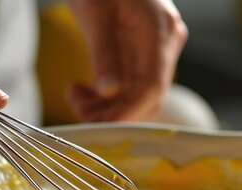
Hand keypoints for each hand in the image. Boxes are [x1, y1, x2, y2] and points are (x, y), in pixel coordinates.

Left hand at [67, 0, 187, 121]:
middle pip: (148, 95)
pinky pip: (133, 82)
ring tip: (75, 97)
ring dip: (108, 106)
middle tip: (78, 110)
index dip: (127, 112)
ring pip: (140, 93)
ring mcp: (159, 45)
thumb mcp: (93, 13)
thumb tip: (110, 92)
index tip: (98, 124)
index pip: (151, 86)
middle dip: (113, 112)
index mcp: (158, 29)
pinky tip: (83, 89)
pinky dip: (109, 93)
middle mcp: (166, 39)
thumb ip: (104, 53)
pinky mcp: (146, 48)